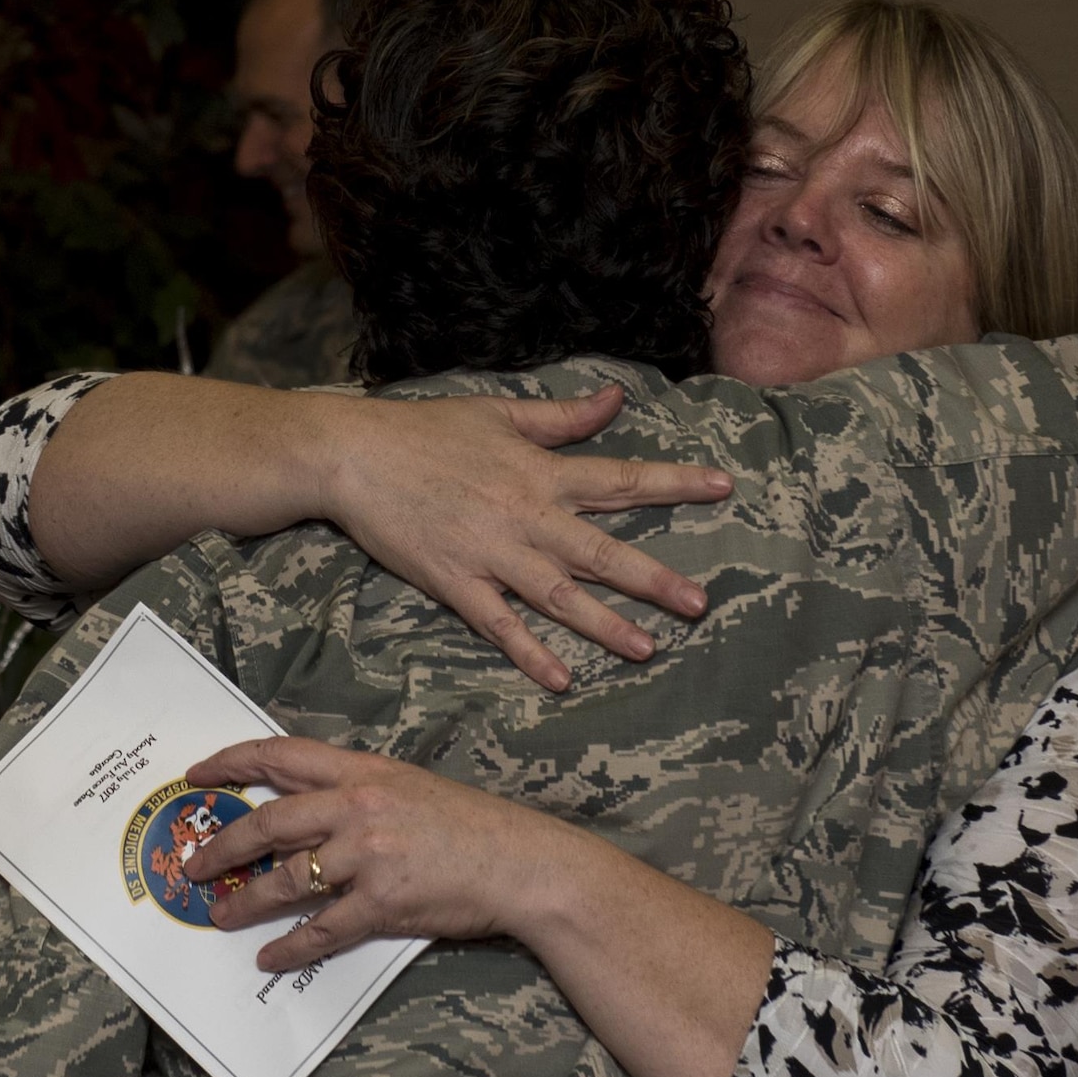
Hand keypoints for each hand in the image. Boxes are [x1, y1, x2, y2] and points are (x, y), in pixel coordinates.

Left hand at [181, 737, 566, 971]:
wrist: (523, 863)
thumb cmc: (473, 827)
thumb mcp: (410, 788)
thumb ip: (356, 793)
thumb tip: (301, 814)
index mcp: (365, 771)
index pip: (281, 756)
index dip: (231, 762)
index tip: (196, 774)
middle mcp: (359, 807)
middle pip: (268, 823)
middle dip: (221, 847)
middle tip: (192, 866)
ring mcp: (369, 855)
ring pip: (285, 881)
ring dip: (244, 902)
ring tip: (219, 915)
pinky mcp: (383, 902)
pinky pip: (321, 929)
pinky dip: (289, 947)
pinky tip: (270, 957)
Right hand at [318, 386, 731, 690]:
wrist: (352, 457)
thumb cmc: (425, 431)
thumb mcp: (500, 412)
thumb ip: (563, 416)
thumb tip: (617, 398)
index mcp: (541, 472)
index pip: (621, 479)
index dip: (675, 484)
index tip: (724, 488)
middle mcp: (526, 516)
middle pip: (601, 552)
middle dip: (653, 579)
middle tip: (699, 605)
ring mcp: (491, 554)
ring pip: (559, 596)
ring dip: (604, 625)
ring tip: (647, 650)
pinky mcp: (455, 583)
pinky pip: (499, 624)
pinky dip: (530, 651)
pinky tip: (561, 678)